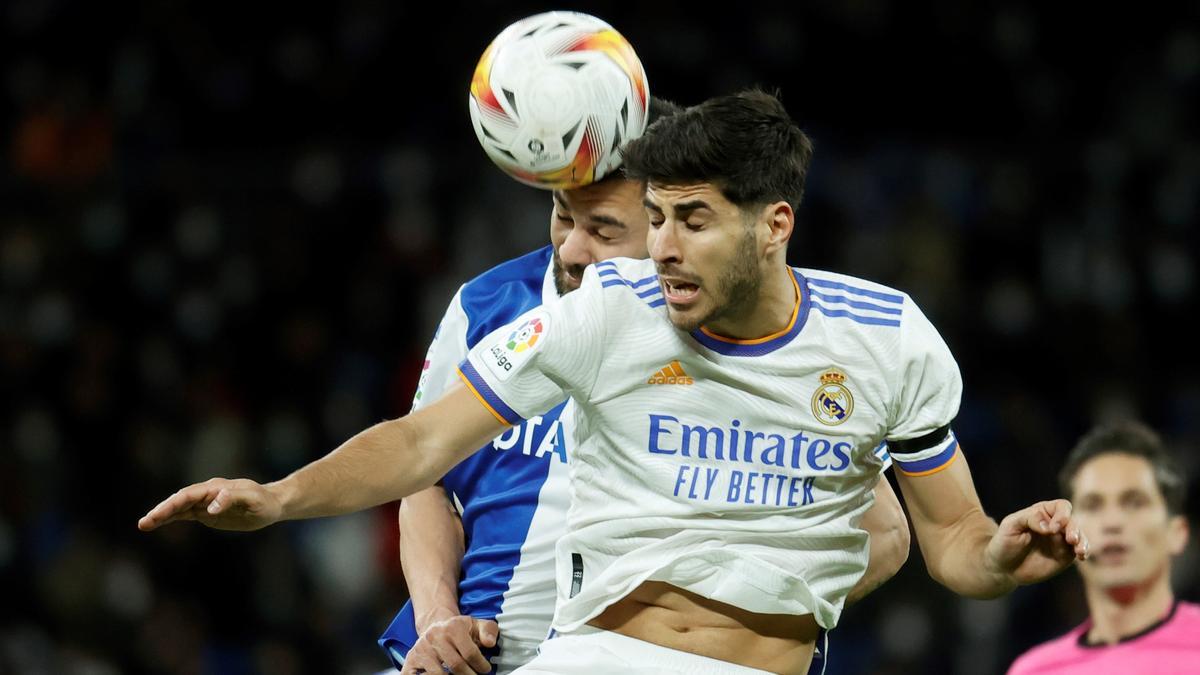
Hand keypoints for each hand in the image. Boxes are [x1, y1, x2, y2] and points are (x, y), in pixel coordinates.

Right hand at [138, 478, 283, 531]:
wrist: (271, 505)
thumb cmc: (264, 502)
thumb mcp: (252, 500)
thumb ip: (232, 499)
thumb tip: (211, 506)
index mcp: (216, 488)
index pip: (190, 495)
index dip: (174, 504)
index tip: (162, 516)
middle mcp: (207, 493)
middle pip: (179, 500)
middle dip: (161, 511)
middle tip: (144, 523)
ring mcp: (205, 503)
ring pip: (179, 508)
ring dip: (162, 516)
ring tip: (143, 525)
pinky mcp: (206, 513)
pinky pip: (185, 515)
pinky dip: (171, 519)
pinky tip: (157, 524)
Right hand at [400, 615, 498, 674]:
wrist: (435, 625)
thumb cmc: (458, 629)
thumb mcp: (476, 625)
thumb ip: (488, 631)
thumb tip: (490, 643)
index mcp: (453, 627)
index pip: (470, 653)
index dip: (481, 665)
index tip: (485, 669)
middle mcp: (435, 636)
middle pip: (456, 665)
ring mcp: (421, 649)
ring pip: (438, 674)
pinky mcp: (411, 659)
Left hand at [984, 499, 1088, 586]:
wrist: (1003, 567)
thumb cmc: (1005, 542)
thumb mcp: (1010, 525)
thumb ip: (1029, 519)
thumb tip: (1049, 526)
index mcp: (1043, 513)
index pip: (1061, 507)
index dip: (1061, 515)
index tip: (1052, 529)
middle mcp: (1055, 525)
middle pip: (1073, 522)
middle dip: (1073, 530)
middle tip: (1070, 539)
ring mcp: (1061, 541)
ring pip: (1080, 536)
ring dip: (1082, 541)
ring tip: (1079, 550)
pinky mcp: (1065, 556)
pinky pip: (1079, 551)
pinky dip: (1084, 552)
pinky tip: (1081, 556)